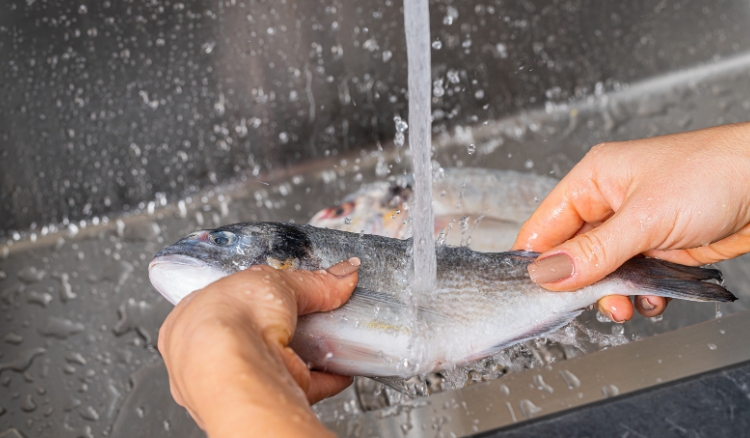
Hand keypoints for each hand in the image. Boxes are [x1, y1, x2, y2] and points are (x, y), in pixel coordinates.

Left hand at [158, 258, 360, 437]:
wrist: (234, 370)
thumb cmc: (227, 321)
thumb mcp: (274, 280)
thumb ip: (313, 281)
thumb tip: (341, 275)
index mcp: (193, 318)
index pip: (228, 303)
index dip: (258, 296)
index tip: (285, 293)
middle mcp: (208, 354)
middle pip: (255, 336)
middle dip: (284, 327)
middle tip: (309, 316)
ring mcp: (235, 379)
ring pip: (274, 363)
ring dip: (305, 353)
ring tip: (327, 338)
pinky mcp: (263, 398)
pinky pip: (297, 386)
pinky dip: (322, 378)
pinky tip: (338, 370)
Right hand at [513, 122, 749, 321]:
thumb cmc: (715, 175)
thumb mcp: (645, 218)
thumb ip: (593, 252)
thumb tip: (548, 274)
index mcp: (593, 179)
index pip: (545, 225)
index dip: (538, 261)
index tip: (539, 293)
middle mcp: (609, 202)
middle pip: (573, 254)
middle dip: (584, 284)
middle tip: (597, 303)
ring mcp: (635, 225)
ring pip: (604, 271)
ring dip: (614, 294)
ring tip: (629, 306)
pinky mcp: (660, 245)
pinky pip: (636, 278)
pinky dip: (642, 295)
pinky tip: (654, 299)